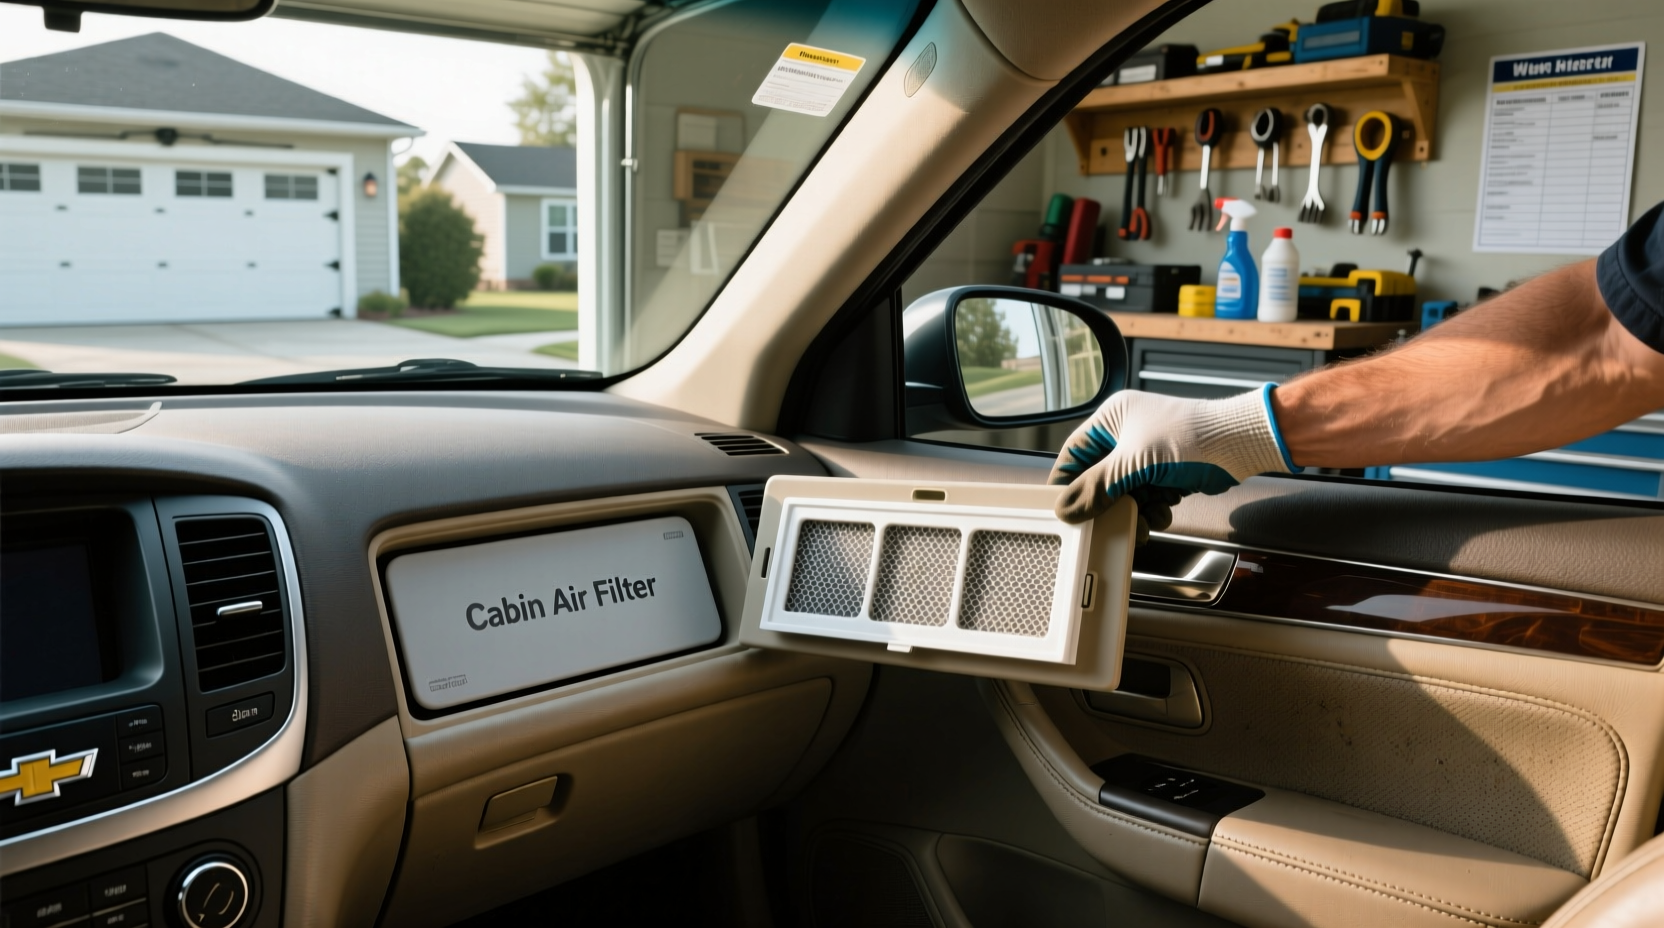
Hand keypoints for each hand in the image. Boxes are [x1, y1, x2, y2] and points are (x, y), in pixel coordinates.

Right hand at [1049, 386, 1296, 529]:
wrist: (1240, 444)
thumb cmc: (1189, 437)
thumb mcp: (1133, 463)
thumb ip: (1096, 488)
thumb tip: (1064, 509)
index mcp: (1112, 418)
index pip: (1074, 453)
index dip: (1066, 481)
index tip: (1061, 508)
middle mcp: (1127, 433)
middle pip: (1100, 478)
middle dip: (1107, 504)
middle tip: (1105, 522)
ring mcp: (1148, 454)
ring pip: (1124, 493)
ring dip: (1132, 512)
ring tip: (1142, 522)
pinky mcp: (1166, 472)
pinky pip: (1146, 498)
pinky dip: (1152, 510)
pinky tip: (1162, 512)